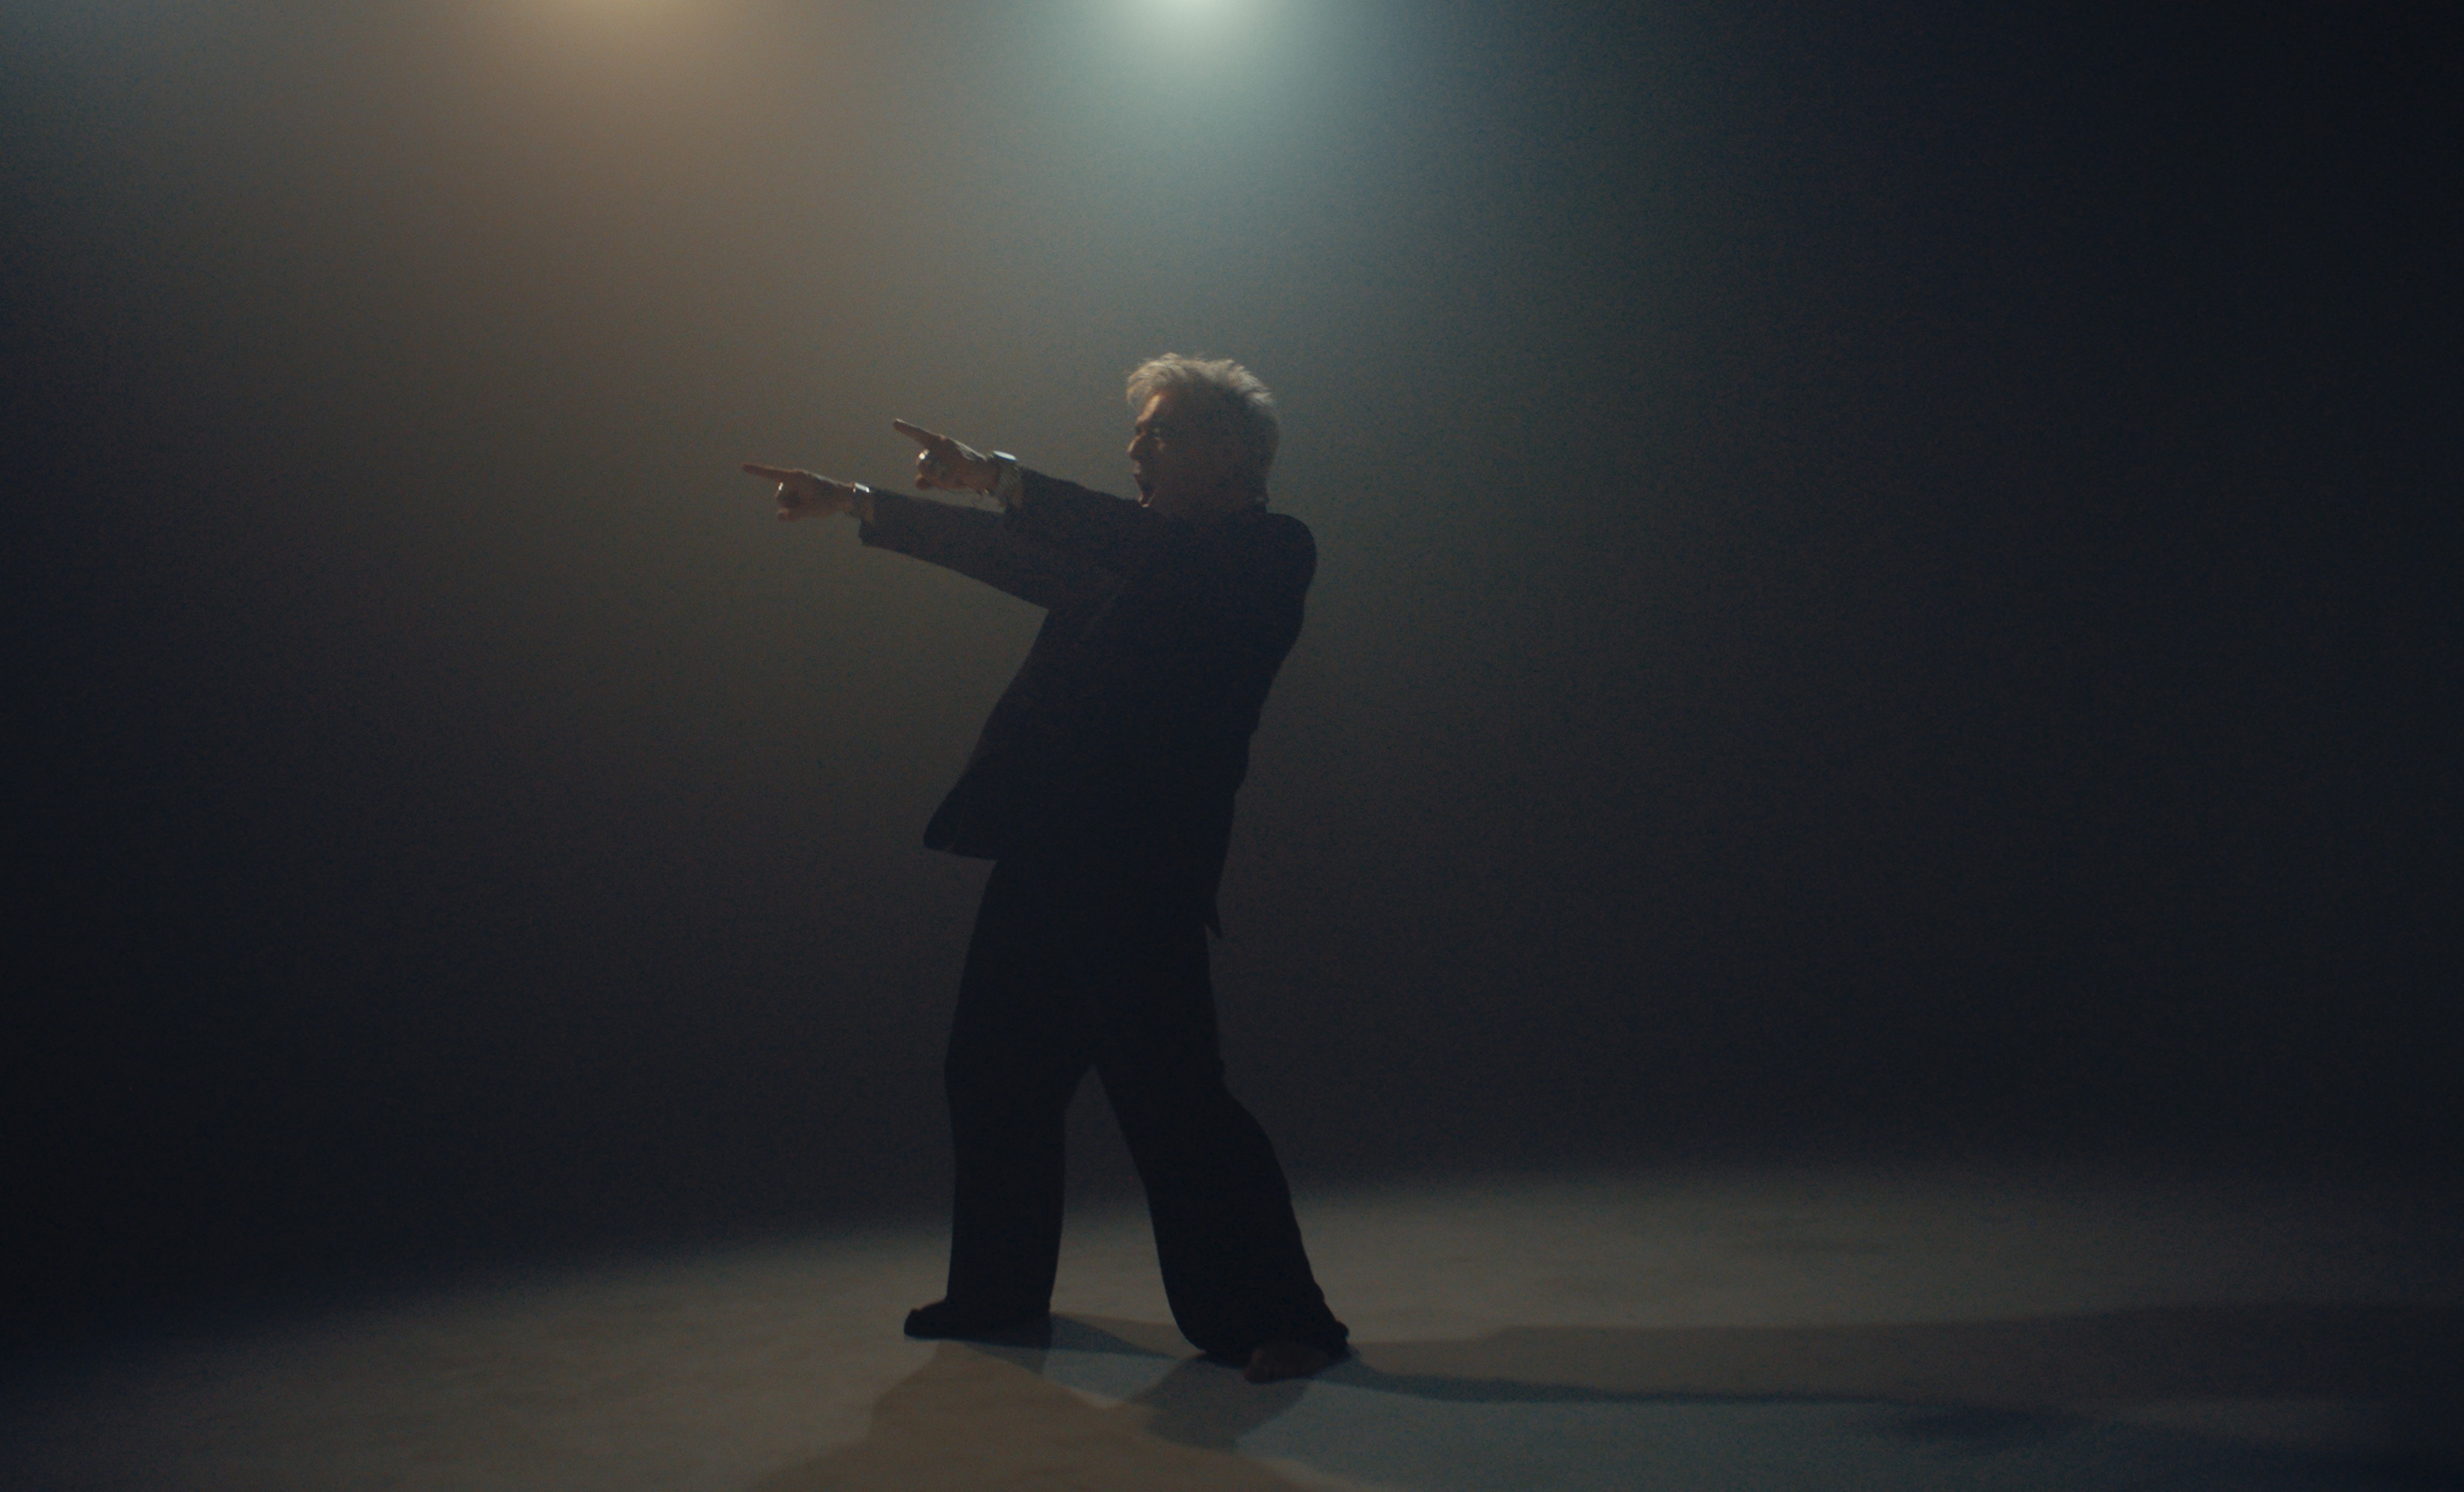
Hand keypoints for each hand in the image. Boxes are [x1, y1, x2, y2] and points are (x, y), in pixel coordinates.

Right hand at [740, 462, 869, 522]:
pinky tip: (810, 505)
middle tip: (807, 505)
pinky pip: (790, 502)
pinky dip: (797, 506)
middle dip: (788, 506)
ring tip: (810, 505)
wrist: (843, 497)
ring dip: (794, 507)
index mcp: (796, 478)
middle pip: (779, 497)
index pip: (772, 474)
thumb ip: (795, 515)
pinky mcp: (799, 489)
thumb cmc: (828, 501)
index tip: (743, 466)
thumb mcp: (812, 510)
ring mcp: (796, 484)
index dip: (756, 471)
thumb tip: (779, 516)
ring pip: (784, 501)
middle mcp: (794, 479)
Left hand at [892, 418, 996, 493]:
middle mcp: (944, 444)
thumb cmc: (961, 471)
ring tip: (956, 476)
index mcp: (938, 443)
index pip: (919, 435)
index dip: (907, 429)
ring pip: (933, 475)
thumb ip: (928, 480)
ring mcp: (952, 452)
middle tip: (947, 475)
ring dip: (942, 482)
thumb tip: (918, 484)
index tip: (894, 423)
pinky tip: (961, 478)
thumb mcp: (942, 475)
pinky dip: (951, 484)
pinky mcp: (961, 463)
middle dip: (931, 477)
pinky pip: (945, 480)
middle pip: (921, 465)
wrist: (985, 473)